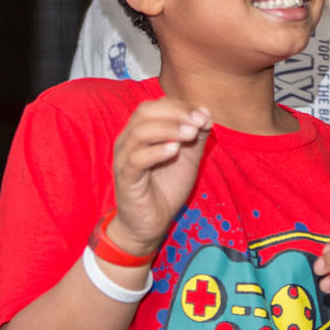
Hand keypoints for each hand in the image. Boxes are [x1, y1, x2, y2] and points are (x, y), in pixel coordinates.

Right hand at [109, 98, 211, 255]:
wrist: (151, 223)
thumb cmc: (166, 187)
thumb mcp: (188, 157)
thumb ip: (195, 135)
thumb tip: (205, 113)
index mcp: (141, 130)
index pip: (157, 105)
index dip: (181, 106)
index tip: (205, 116)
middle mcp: (128, 139)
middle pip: (145, 112)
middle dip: (175, 113)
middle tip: (198, 122)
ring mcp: (124, 158)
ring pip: (140, 133)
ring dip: (168, 129)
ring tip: (191, 134)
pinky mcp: (125, 178)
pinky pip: (136, 160)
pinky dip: (156, 151)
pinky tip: (174, 150)